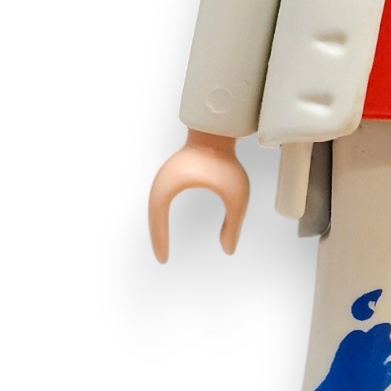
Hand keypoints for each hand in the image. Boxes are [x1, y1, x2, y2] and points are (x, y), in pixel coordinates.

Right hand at [148, 130, 248, 260]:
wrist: (217, 130)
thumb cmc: (227, 161)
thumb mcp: (237, 195)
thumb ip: (234, 224)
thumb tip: (228, 250)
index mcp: (169, 187)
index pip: (157, 220)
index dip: (159, 241)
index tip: (164, 260)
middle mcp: (161, 182)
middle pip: (153, 215)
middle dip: (157, 237)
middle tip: (162, 259)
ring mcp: (165, 176)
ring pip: (156, 207)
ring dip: (158, 226)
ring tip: (163, 247)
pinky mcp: (172, 174)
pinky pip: (162, 199)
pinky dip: (162, 214)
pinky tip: (168, 224)